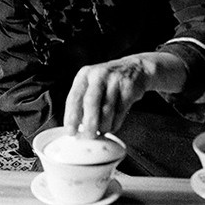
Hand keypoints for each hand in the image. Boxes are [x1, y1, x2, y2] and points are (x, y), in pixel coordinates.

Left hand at [63, 52, 186, 137]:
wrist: (134, 68)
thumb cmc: (107, 82)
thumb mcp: (91, 84)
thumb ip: (83, 102)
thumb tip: (76, 127)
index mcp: (84, 75)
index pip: (74, 97)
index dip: (71, 116)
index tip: (70, 131)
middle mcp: (98, 75)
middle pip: (90, 102)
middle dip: (89, 123)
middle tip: (88, 136)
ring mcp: (114, 80)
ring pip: (107, 109)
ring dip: (104, 125)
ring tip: (102, 132)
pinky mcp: (129, 88)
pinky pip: (120, 111)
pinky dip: (115, 123)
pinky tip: (112, 127)